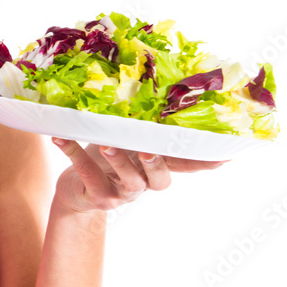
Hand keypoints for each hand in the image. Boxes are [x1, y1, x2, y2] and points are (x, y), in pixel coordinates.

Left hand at [50, 138, 225, 213]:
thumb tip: (156, 90)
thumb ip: (143, 128)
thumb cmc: (108, 158)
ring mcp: (122, 193)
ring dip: (118, 161)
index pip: (186, 165)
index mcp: (157, 167)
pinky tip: (61, 137)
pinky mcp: (97, 196)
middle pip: (159, 178)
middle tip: (148, 149)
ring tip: (106, 145)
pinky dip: (72, 154)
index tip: (225, 156)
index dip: (204, 162)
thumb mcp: (129, 141)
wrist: (77, 192)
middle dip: (156, 163)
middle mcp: (145, 183)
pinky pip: (86, 174)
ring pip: (127, 180)